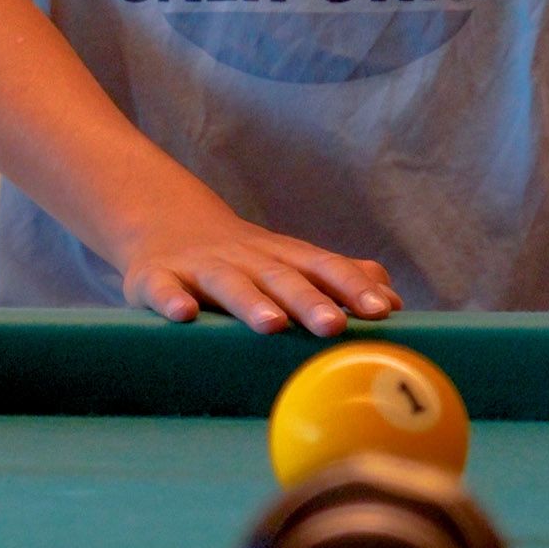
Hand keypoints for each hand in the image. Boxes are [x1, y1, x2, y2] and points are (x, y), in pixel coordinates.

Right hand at [118, 211, 400, 335]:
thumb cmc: (242, 258)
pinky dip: (171, 300)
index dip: (353, 288)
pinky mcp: (155, 278)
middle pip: (281, 278)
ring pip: (228, 284)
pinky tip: (183, 315)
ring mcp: (200, 268)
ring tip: (272, 325)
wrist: (163, 222)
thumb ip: (339, 278)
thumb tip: (393, 300)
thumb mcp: (290, 261)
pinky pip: (162, 289)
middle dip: (308, 301)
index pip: (326, 268)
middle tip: (333, 326)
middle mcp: (246, 259)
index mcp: (283, 258)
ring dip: (251, 302)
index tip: (383, 312)